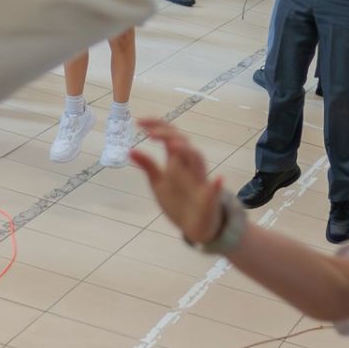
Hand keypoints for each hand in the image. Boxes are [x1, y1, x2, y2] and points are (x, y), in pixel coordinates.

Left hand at [132, 120, 224, 243]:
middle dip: (167, 134)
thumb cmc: (178, 201)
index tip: (138, 121)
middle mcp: (189, 166)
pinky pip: (214, 190)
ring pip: (197, 159)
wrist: (194, 226)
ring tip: (173, 147)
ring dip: (187, 151)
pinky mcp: (208, 199)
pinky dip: (216, 185)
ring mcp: (199, 180)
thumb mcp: (159, 182)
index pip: (169, 136)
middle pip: (182, 142)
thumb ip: (148, 166)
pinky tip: (217, 180)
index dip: (156, 125)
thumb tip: (130, 150)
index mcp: (177, 161)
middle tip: (149, 133)